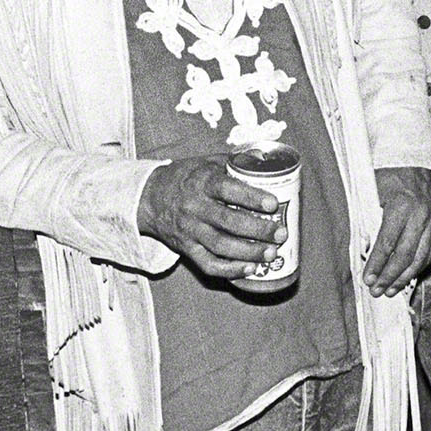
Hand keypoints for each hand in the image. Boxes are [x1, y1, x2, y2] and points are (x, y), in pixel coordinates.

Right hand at [137, 157, 285, 278]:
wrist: (150, 198)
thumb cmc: (186, 178)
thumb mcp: (206, 162)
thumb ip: (235, 162)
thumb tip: (266, 161)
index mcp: (202, 182)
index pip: (227, 189)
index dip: (250, 197)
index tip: (272, 203)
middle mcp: (194, 207)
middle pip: (227, 222)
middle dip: (257, 230)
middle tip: (281, 233)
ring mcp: (190, 230)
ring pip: (220, 246)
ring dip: (248, 252)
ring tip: (271, 253)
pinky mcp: (187, 249)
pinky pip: (208, 264)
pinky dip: (230, 270)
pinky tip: (250, 269)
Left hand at [364, 165, 430, 295]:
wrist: (412, 162)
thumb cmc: (388, 176)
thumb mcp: (374, 195)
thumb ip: (371, 222)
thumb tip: (365, 253)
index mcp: (402, 206)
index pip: (387, 244)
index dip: (377, 265)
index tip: (367, 278)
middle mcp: (421, 215)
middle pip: (405, 255)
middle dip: (389, 276)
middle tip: (377, 290)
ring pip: (420, 258)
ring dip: (404, 277)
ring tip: (391, 290)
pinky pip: (429, 252)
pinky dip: (418, 267)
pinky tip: (407, 277)